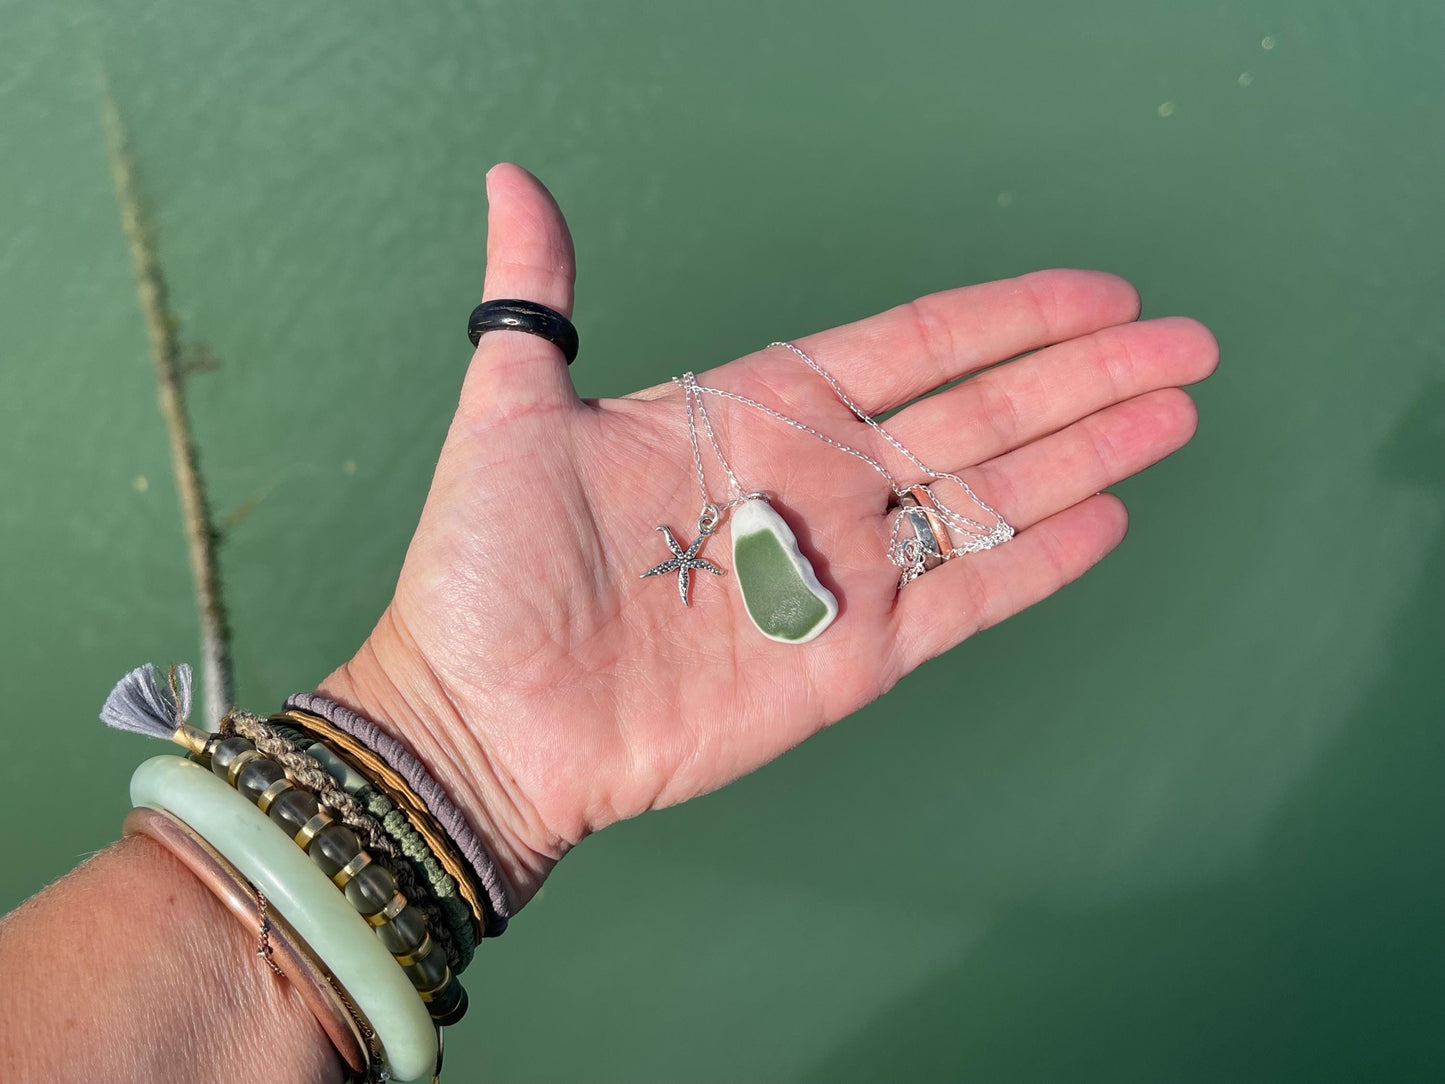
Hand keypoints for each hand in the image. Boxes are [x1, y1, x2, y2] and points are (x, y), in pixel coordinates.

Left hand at [321, 164, 1217, 906]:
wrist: (483, 719)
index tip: (1099, 292)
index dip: (1011, 317)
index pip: (915, 346)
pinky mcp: (849, 659)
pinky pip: (963, 600)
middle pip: (982, 413)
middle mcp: (816, 482)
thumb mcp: (510, 409)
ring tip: (1176, 412)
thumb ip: (537, 296)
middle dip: (1087, 376)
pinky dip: (1035, 561)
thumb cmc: (487, 570)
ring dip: (1088, 454)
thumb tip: (512, 176)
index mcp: (757, 412)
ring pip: (991, 498)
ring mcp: (840, 572)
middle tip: (1187, 343)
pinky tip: (1108, 516)